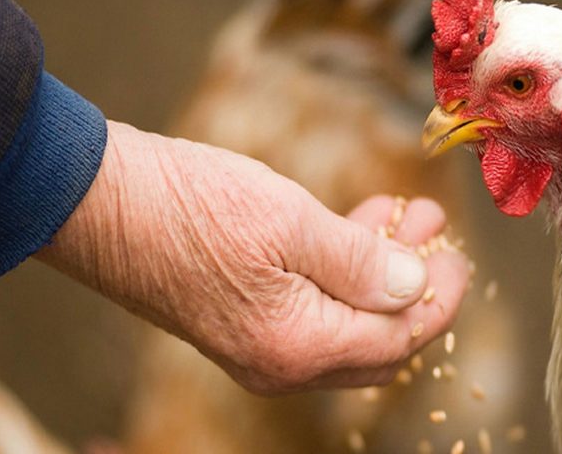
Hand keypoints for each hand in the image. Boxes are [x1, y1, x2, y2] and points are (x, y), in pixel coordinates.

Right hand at [37, 121, 468, 394]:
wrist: (101, 201)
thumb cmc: (191, 207)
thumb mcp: (291, 225)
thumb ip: (362, 264)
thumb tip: (415, 288)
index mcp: (298, 347)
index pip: (397, 339)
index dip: (438, 299)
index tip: (460, 257)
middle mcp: (280, 360)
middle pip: (377, 337)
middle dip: (414, 284)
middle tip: (435, 231)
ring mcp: (259, 341)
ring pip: (346, 316)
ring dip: (381, 268)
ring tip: (405, 211)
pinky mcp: (244, 313)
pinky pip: (314, 303)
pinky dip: (343, 267)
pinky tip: (359, 222)